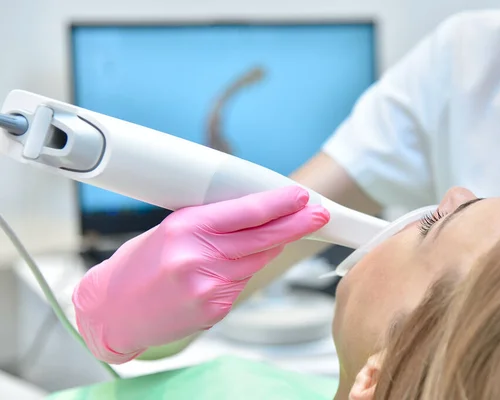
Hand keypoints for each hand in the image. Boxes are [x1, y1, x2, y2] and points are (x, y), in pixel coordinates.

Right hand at [72, 186, 329, 363]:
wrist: (113, 312)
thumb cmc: (138, 266)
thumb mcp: (170, 229)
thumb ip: (212, 223)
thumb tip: (255, 214)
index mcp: (186, 227)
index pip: (247, 212)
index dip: (280, 204)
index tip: (301, 197)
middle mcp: (199, 257)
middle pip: (263, 239)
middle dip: (296, 225)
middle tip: (318, 214)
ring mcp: (209, 287)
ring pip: (256, 261)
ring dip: (269, 247)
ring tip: (275, 234)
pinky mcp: (215, 308)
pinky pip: (242, 282)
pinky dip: (243, 271)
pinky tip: (228, 267)